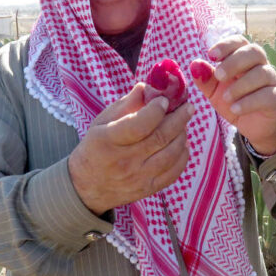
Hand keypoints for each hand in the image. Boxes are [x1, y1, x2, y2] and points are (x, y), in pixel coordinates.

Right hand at [68, 83, 194, 214]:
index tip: (164, 100)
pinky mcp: (147, 189)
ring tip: (183, 124)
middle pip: (159, 138)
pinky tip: (182, 144)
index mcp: (108, 140)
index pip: (139, 125)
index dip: (156, 110)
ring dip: (182, 136)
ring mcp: (137, 177)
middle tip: (188, 107)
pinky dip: (182, 156)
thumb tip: (149, 86)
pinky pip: (173, 173)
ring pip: (170, 155)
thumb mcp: (102, 122)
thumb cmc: (96, 147)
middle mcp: (124, 160)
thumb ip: (126, 104)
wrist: (88, 186)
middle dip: (179, 119)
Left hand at [190, 35, 275, 155]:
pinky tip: (235, 109)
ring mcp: (271, 82)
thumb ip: (205, 79)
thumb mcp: (214, 92)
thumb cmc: (234, 102)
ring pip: (262, 73)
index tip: (211, 55)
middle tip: (219, 76)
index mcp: (245, 59)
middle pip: (254, 51)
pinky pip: (268, 95)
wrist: (253, 127)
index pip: (240, 42)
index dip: (227, 45)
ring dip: (241, 85)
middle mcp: (261, 66)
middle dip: (235, 61)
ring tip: (226, 98)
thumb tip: (195, 64)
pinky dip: (249, 102)